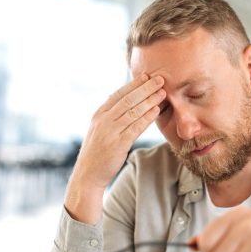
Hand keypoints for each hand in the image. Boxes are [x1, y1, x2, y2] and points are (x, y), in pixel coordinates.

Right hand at [65, 74, 165, 223]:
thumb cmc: (96, 153)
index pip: (119, 94)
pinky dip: (146, 117)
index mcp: (99, 114)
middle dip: (145, 88)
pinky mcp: (118, 143)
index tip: (146, 76)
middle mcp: (104, 120)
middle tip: (160, 79)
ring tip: (162, 92)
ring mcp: (110, 131)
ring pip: (133, 110)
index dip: (134, 84)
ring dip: (149, 100)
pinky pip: (135, 127)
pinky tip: (156, 111)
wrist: (88, 175)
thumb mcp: (99, 131)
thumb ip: (110, 117)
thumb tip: (122, 105)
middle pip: (128, 99)